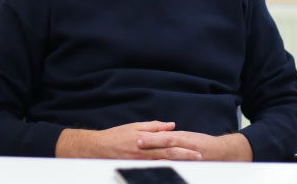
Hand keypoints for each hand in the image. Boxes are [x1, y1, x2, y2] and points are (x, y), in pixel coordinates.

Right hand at [55, 121, 202, 159]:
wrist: (97, 149)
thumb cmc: (116, 136)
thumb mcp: (135, 126)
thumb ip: (154, 126)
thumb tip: (172, 125)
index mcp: (144, 138)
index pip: (168, 141)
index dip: (183, 144)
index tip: (196, 146)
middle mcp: (144, 151)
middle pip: (168, 154)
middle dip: (185, 155)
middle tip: (200, 157)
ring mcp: (140, 162)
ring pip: (164, 163)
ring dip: (179, 163)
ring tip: (192, 164)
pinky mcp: (137, 168)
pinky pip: (154, 169)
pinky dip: (166, 169)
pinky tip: (175, 171)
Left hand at [137, 130, 252, 161]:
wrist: (225, 152)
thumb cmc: (205, 144)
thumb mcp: (190, 137)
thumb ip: (175, 137)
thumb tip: (160, 135)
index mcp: (184, 137)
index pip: (165, 135)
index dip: (152, 136)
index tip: (138, 137)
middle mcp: (187, 145)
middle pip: (167, 143)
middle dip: (152, 144)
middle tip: (138, 144)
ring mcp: (191, 155)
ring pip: (173, 155)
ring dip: (158, 156)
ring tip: (145, 158)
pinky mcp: (195, 164)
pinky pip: (181, 166)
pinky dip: (171, 167)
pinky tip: (162, 170)